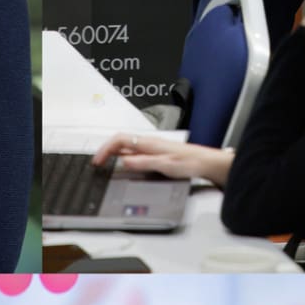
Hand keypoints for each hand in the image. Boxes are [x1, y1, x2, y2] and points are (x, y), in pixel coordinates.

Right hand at [91, 131, 230, 186]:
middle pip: (121, 141)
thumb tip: (124, 161)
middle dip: (106, 150)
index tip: (98, 161)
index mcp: (148, 142)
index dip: (105, 149)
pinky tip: (125, 164)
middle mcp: (149, 142)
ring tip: (106, 163)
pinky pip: (135, 152)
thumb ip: (143, 162)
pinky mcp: (157, 153)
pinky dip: (124, 156)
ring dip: (114, 153)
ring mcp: (153, 147)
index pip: (119, 140)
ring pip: (127, 146)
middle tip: (98, 162)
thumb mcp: (165, 165)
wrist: (207, 163)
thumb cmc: (190, 162)